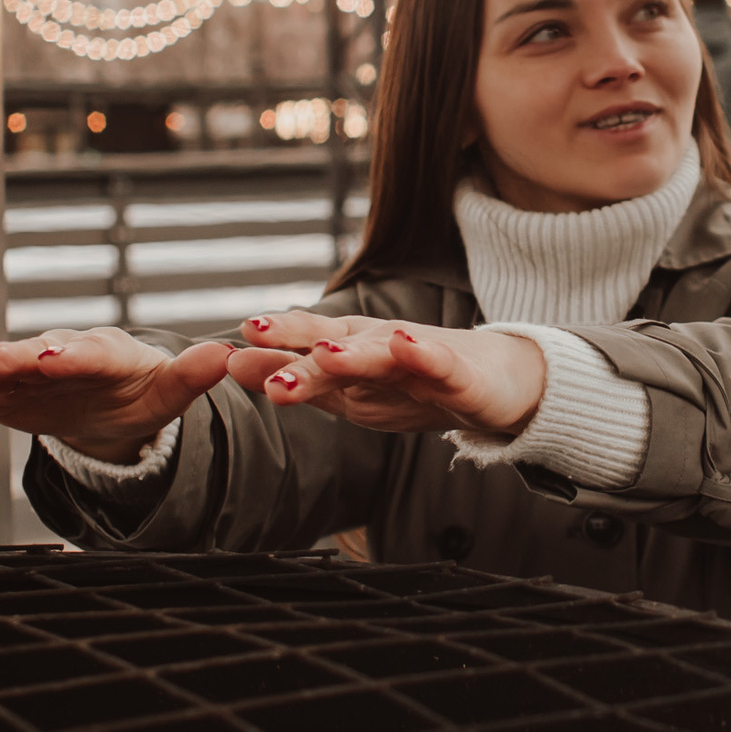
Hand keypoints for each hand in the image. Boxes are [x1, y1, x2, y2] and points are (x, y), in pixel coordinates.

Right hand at [0, 328, 232, 458]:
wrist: (112, 405)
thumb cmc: (142, 393)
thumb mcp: (170, 391)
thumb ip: (191, 375)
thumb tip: (224, 356)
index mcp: (104, 353)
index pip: (86, 353)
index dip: (68, 356)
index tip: (50, 359)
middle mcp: (58, 353)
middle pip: (32, 355)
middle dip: (9, 358)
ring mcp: (23, 370)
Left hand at [229, 312, 546, 436]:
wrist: (502, 382)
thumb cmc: (420, 381)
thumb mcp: (354, 387)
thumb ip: (299, 375)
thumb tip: (231, 364)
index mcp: (354, 352)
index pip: (306, 345)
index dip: (272, 344)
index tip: (228, 347)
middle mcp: (382, 348)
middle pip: (335, 349)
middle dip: (295, 352)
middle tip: (253, 354)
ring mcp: (422, 361)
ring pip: (383, 358)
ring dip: (354, 355)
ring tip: (325, 356)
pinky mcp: (462, 377)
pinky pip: (441, 366)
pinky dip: (425, 355)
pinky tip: (407, 345)